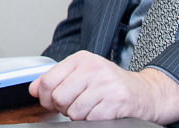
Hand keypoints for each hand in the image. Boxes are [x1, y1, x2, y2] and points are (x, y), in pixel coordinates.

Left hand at [29, 50, 178, 122]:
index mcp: (82, 59)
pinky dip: (92, 120)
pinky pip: (90, 119)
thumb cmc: (111, 83)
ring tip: (90, 108)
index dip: (44, 96)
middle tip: (73, 106)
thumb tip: (33, 89)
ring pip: (73, 111)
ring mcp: (105, 85)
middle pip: (59, 97)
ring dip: (79, 115)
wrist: (145, 93)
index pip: (49, 80)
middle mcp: (93, 69)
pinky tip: (100, 112)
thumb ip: (57, 78)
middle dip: (63, 108)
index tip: (49, 101)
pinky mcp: (115, 102)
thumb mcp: (84, 73)